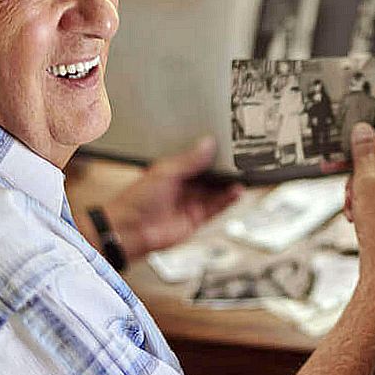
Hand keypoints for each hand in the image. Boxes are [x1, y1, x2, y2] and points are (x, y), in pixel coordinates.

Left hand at [98, 138, 241, 259]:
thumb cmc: (136, 200)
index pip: (198, 159)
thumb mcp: (165, 172)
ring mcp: (190, 202)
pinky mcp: (196, 218)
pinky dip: (228, 200)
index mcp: (173, 171)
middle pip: (211, 176)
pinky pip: (216, 208)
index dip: (213, 154)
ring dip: (229, 185)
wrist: (130, 229)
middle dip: (225, 170)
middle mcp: (183, 186)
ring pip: (216, 192)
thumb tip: (207, 144)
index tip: (228, 147)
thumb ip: (190, 160)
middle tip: (241, 161)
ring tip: (243, 176)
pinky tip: (236, 192)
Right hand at [344, 123, 374, 281]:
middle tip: (342, 174)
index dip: (374, 135)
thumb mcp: (366, 184)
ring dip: (358, 188)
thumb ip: (364, 154)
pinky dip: (363, 202)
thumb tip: (364, 131)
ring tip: (351, 204)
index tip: (353, 138)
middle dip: (360, 168)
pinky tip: (354, 215)